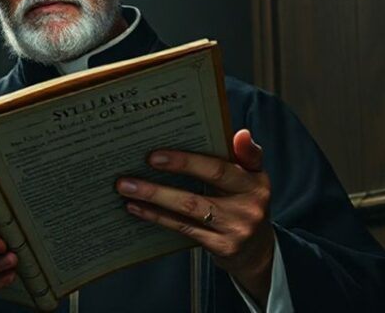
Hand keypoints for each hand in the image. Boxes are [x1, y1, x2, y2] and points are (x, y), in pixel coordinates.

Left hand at [116, 129, 273, 304]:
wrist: (258, 250)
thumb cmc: (247, 203)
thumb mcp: (254, 177)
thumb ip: (246, 155)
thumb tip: (241, 134)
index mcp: (254, 183)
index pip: (218, 169)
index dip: (187, 162)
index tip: (154, 156)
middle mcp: (247, 208)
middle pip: (197, 196)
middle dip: (159, 186)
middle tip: (129, 174)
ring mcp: (234, 230)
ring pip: (186, 213)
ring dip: (153, 199)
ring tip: (126, 188)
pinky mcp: (221, 248)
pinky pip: (183, 229)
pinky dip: (157, 217)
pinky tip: (136, 207)